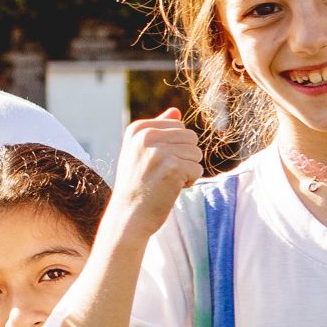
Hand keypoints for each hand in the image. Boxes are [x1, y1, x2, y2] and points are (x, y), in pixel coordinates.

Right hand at [113, 109, 201, 234]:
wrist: (128, 215)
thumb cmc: (137, 184)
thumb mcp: (140, 152)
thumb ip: (158, 130)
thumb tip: (176, 111)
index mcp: (137, 129)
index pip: (178, 126)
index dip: (174, 147)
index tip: (154, 162)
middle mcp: (146, 136)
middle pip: (191, 137)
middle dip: (184, 157)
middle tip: (163, 173)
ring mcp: (159, 151)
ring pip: (196, 153)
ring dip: (187, 170)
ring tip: (165, 181)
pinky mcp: (173, 167)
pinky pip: (198, 169)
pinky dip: (189, 182)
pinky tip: (170, 189)